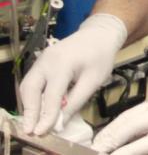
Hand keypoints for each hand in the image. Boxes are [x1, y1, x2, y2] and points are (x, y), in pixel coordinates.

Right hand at [20, 14, 126, 134]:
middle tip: (31, 129)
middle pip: (30, 88)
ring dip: (29, 104)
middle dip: (30, 111)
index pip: (51, 94)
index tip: (42, 132)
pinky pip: (32, 80)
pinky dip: (33, 95)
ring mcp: (42, 58)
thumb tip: (59, 123)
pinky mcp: (41, 60)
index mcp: (63, 63)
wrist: (100, 33)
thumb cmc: (100, 56)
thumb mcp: (94, 80)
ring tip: (35, 121)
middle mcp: (47, 60)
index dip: (46, 115)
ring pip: (27, 85)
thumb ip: (76, 101)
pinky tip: (40, 107)